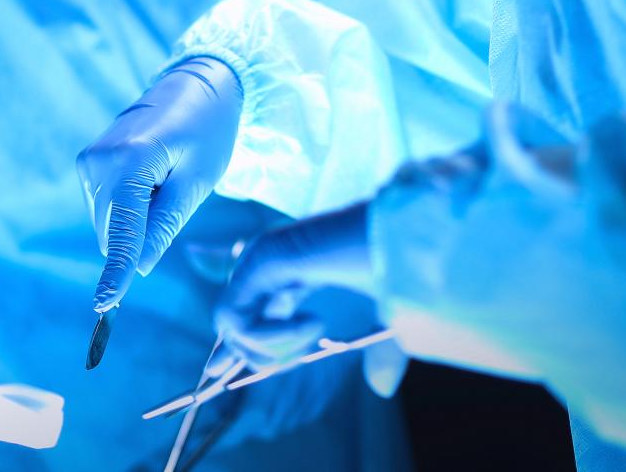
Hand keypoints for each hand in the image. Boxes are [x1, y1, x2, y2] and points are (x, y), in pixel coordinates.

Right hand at [77, 57, 242, 311]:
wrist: (197, 83)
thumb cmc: (209, 131)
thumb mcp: (198, 182)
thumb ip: (165, 225)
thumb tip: (137, 267)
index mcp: (131, 161)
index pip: (122, 231)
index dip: (117, 271)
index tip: (104, 306)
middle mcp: (99, 160)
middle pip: (112, 233)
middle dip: (140, 232)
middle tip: (174, 190)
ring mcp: (89, 161)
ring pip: (108, 224)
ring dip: (135, 217)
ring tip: (164, 177)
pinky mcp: (88, 163)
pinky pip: (106, 207)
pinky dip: (128, 204)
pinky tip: (150, 174)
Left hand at [208, 203, 406, 395]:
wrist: (411, 235)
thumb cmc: (404, 270)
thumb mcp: (389, 324)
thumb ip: (380, 356)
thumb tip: (381, 389)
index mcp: (292, 272)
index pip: (246, 313)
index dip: (234, 344)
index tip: (214, 371)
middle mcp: (267, 264)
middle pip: (231, 325)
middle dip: (255, 355)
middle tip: (298, 358)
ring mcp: (260, 259)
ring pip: (232, 327)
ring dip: (275, 346)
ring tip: (317, 328)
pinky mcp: (259, 259)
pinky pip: (237, 320)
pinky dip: (272, 335)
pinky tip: (314, 322)